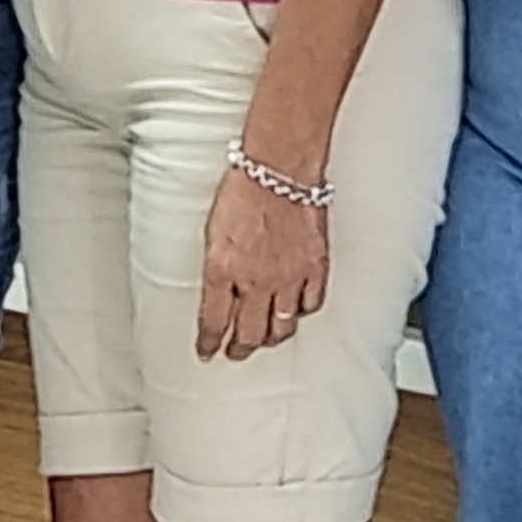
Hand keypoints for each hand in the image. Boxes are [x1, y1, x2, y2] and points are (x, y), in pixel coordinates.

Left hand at [195, 157, 333, 362]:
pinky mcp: (314, 268)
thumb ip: (216, 267)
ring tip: (264, 340)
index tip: (206, 351)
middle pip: (248, 332)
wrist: (279, 169)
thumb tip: (218, 290)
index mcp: (222, 271)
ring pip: (280, 327)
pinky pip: (310, 304)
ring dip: (269, 338)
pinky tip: (296, 312)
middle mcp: (255, 281)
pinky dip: (301, 312)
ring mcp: (288, 277)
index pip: (213, 321)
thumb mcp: (212, 231)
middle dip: (238, 348)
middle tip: (234, 353)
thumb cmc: (243, 188)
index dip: (209, 342)